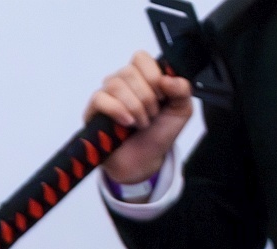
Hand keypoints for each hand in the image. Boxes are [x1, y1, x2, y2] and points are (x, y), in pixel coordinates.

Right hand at [87, 51, 191, 185]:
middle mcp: (122, 81)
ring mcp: (106, 95)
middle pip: (129, 72)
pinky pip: (100, 98)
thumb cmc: (159, 134)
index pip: (140, 58)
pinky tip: (127, 123)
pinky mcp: (93, 110)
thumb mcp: (181, 111)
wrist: (144, 162)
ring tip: (140, 123)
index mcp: (142, 76)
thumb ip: (183, 90)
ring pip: (115, 84)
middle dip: (146, 97)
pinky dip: (117, 110)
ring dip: (134, 107)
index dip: (152, 75)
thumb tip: (166, 79)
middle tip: (152, 116)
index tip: (162, 96)